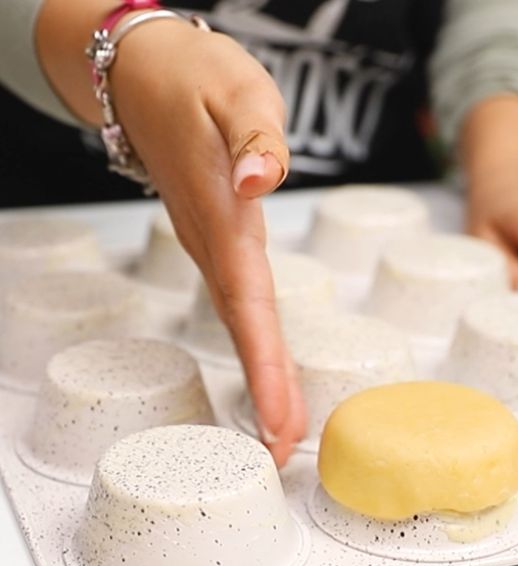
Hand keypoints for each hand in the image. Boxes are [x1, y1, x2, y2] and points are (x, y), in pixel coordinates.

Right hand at [108, 20, 304, 463]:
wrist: (145, 72)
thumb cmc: (197, 80)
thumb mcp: (238, 91)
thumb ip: (257, 138)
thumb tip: (259, 183)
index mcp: (224, 218)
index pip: (249, 303)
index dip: (265, 365)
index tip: (279, 421)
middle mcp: (215, 243)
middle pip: (242, 329)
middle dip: (264, 391)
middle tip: (281, 450)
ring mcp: (211, 247)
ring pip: (239, 322)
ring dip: (261, 376)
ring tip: (280, 432)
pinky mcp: (216, 243)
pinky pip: (239, 305)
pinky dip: (256, 345)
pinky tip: (269, 371)